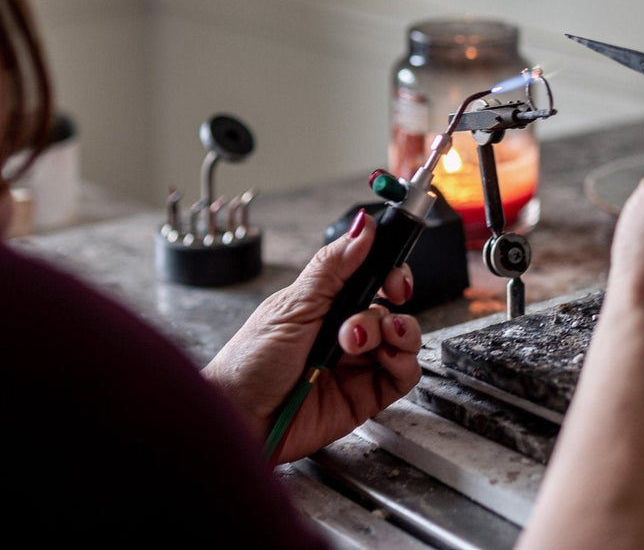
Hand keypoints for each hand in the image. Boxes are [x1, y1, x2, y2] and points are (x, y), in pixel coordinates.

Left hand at [203, 209, 421, 462]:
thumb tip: (364, 227)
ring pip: (403, 337)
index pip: (371, 275)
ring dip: (396, 330)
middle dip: (391, 299)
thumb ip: (333, 267)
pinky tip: (384, 358)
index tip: (393, 274)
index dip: (390, 270)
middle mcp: (345, 328)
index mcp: (326, 301)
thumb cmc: (250, 362)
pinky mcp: (367, 394)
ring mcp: (358, 361)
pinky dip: (404, 362)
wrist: (240, 417)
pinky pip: (404, 374)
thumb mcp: (292, 306)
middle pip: (392, 303)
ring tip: (363, 338)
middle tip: (384, 300)